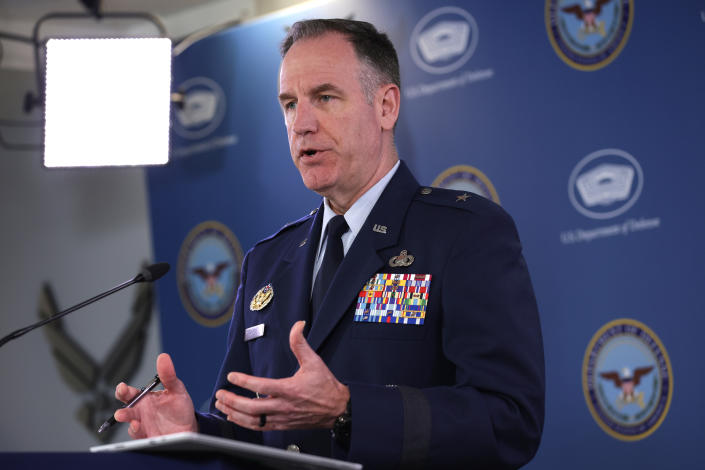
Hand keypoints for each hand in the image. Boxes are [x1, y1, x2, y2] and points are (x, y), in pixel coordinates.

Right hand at [114, 353, 197, 438]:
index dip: (123, 391)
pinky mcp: (149, 438)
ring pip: (131, 426)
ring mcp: (144, 426)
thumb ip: (168, 375)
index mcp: (145, 399)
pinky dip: (140, 434)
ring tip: (135, 422)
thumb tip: (163, 357)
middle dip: (122, 412)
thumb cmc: (180, 407)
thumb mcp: (176, 389)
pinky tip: (143, 429)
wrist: (189, 427)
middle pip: (126, 411)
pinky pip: (141, 438)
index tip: (122, 388)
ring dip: (132, 426)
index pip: (129, 394)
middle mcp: (141, 413)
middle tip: (121, 413)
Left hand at [214, 320, 349, 430]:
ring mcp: (282, 418)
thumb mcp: (314, 361)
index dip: (244, 382)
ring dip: (234, 413)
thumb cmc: (325, 386)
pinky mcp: (282, 425)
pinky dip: (244, 423)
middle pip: (252, 408)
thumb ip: (301, 343)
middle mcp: (283, 406)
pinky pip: (260, 427)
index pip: (261, 386)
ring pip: (253, 420)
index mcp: (289, 390)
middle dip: (232, 401)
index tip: (231, 376)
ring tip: (222, 405)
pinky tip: (235, 417)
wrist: (337, 409)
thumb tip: (298, 325)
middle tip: (220, 393)